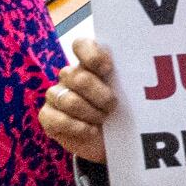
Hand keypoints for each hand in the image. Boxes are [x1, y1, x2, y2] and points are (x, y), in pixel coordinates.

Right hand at [40, 35, 119, 160]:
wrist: (109, 141)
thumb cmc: (120, 110)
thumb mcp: (127, 93)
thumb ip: (126, 78)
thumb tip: (138, 70)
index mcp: (89, 63)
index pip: (81, 45)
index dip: (92, 55)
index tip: (108, 69)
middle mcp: (70, 75)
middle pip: (77, 76)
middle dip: (100, 95)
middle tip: (112, 106)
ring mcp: (56, 94)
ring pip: (69, 99)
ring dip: (91, 113)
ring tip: (103, 119)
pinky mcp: (47, 116)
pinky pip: (57, 119)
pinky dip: (78, 127)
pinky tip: (91, 130)